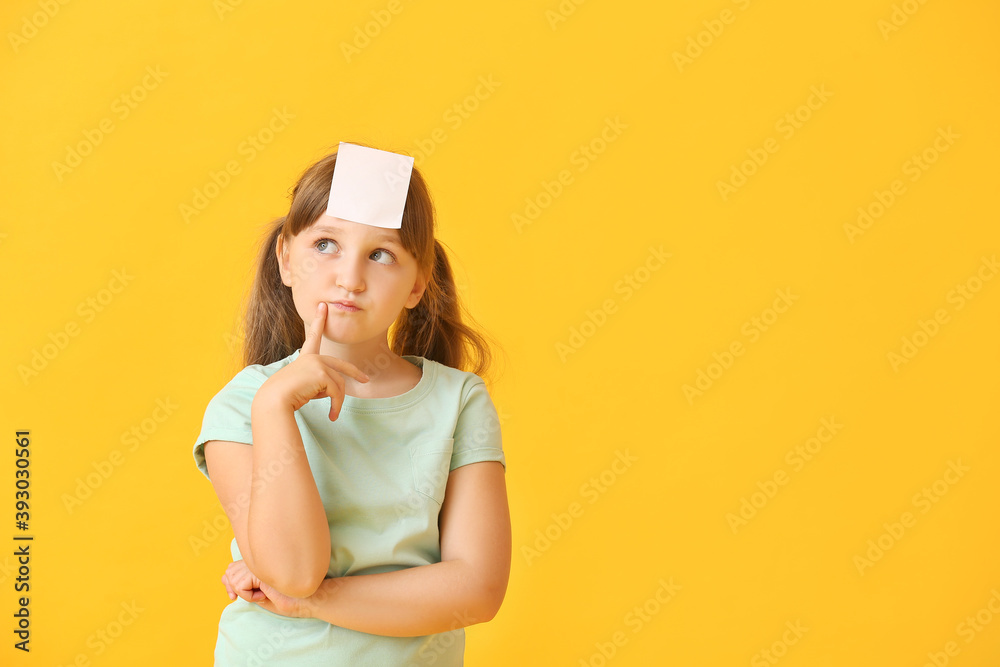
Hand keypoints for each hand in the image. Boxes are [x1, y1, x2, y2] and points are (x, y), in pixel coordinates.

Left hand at [221, 560, 309, 617]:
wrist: (310, 598)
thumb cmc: (291, 599)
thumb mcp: (264, 594)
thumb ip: (248, 587)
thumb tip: (226, 579)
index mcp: (261, 564)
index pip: (232, 567)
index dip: (228, 582)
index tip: (232, 596)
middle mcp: (260, 560)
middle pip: (229, 570)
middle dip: (231, 587)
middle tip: (242, 598)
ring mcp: (262, 564)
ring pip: (233, 577)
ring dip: (242, 592)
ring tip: (260, 596)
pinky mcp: (263, 570)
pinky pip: (240, 585)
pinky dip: (248, 596)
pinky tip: (263, 596)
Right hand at [257, 302, 369, 419]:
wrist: (274, 400)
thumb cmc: (284, 396)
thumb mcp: (303, 386)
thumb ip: (319, 382)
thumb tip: (336, 389)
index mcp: (305, 358)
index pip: (314, 338)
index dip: (319, 321)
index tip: (323, 306)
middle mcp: (312, 357)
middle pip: (341, 366)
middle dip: (355, 373)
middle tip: (365, 380)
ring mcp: (318, 364)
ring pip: (339, 384)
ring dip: (338, 402)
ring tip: (333, 415)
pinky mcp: (322, 373)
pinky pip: (337, 392)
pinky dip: (336, 405)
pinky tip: (331, 416)